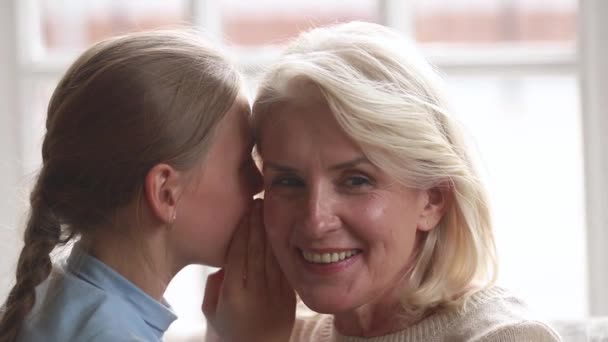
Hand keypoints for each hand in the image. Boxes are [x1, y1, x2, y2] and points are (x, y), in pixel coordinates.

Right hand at [202, 199, 295, 341]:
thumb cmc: (229, 330)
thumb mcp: (210, 309)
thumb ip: (214, 283)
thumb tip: (225, 261)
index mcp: (233, 295)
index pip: (238, 254)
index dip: (242, 230)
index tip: (244, 212)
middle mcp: (255, 293)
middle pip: (256, 251)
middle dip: (257, 224)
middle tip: (257, 203)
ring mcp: (274, 296)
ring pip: (272, 257)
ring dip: (270, 232)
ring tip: (268, 212)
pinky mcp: (288, 299)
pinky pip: (284, 269)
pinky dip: (282, 250)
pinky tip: (281, 234)